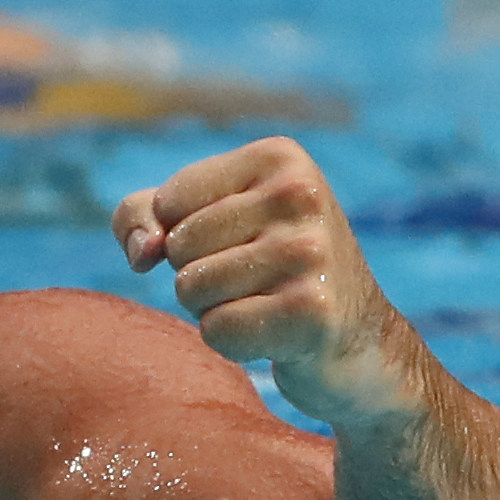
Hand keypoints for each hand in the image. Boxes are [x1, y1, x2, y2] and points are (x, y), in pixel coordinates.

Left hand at [113, 136, 412, 424]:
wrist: (358, 339)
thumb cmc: (267, 271)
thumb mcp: (204, 221)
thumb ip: (140, 216)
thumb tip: (142, 251)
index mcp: (279, 157)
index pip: (167, 202)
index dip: (179, 236)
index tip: (234, 243)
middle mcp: (302, 194)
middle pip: (177, 247)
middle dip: (197, 275)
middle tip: (254, 280)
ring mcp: (311, 252)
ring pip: (190, 288)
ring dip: (212, 309)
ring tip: (263, 303)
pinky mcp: (312, 311)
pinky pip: (216, 330)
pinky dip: (232, 342)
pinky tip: (274, 333)